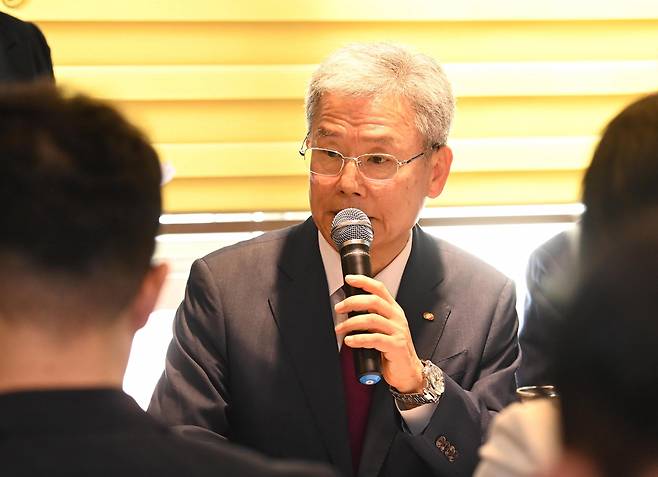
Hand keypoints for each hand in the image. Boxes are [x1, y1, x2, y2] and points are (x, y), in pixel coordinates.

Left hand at [334, 274, 422, 392]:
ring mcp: (398, 331)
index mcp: (394, 310)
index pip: (380, 289)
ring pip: (371, 319)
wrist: (407, 371)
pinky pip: (374, 339)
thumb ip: (371, 318)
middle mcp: (397, 318)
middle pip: (373, 301)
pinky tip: (349, 341)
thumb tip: (347, 309)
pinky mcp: (396, 346)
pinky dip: (359, 339)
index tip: (349, 279)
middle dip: (352, 302)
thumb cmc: (392, 350)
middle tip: (338, 308)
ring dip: (351, 323)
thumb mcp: (383, 329)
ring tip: (339, 328)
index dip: (364, 281)